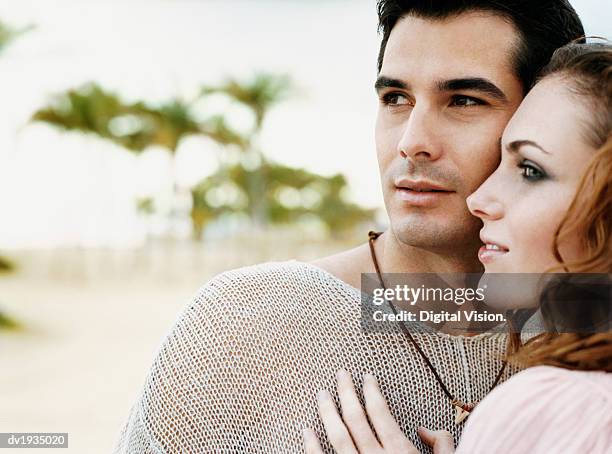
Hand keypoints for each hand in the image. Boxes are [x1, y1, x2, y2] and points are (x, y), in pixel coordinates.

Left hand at [302, 369, 454, 453]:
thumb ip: (441, 445)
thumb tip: (424, 430)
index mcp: (400, 452)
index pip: (380, 412)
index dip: (372, 391)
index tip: (366, 377)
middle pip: (355, 418)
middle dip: (346, 392)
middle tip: (340, 374)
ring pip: (337, 436)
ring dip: (327, 412)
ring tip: (322, 394)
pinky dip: (311, 447)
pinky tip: (306, 431)